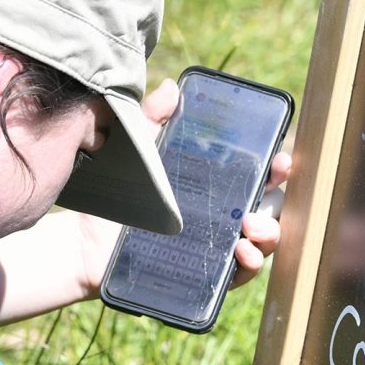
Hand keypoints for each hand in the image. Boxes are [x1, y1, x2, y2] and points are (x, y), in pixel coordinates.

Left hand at [74, 79, 289, 297]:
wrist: (85, 238)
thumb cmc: (118, 193)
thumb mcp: (138, 151)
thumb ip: (152, 118)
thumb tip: (171, 89)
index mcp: (214, 187)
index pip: (256, 177)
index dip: (275, 169)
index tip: (280, 160)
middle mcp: (221, 217)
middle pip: (266, 211)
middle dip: (277, 204)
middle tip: (263, 200)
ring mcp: (214, 247)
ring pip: (259, 243)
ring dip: (268, 235)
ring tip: (252, 228)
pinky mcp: (202, 275)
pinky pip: (236, 275)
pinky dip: (249, 266)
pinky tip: (243, 253)